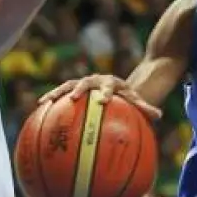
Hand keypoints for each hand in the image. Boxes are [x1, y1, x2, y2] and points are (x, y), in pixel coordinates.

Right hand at [40, 74, 161, 119]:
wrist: (118, 85)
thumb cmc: (128, 97)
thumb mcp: (137, 101)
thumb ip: (145, 108)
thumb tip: (159, 116)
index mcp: (112, 83)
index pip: (109, 86)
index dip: (105, 92)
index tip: (102, 101)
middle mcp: (96, 80)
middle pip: (86, 82)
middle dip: (79, 89)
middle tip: (74, 98)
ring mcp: (83, 83)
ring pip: (68, 85)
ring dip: (57, 92)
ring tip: (44, 102)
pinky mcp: (73, 88)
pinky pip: (60, 93)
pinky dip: (50, 99)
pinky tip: (37, 109)